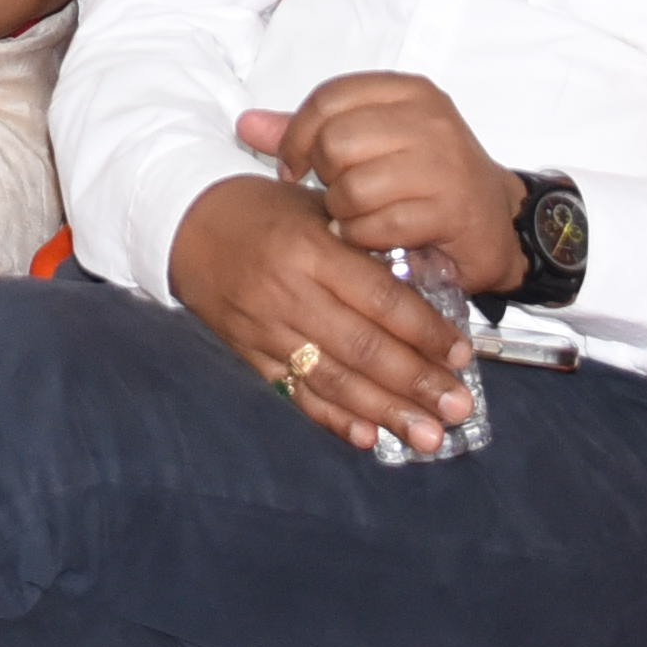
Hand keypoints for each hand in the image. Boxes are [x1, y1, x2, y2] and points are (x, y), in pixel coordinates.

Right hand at [166, 173, 478, 455]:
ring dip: (385, 412)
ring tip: (427, 436)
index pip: (380, 299)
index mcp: (310, 249)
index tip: (461, 354)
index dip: (425, 331)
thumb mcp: (315, 209)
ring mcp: (266, 329)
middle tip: (457, 409)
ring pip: (334, 379)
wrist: (185, 223)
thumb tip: (429, 284)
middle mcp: (289, 293)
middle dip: (416, 383)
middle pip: (363, 347)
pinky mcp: (249, 354)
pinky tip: (368, 437)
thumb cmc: (261, 210)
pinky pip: (296, 393)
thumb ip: (364, 245)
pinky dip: (334, 418)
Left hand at [251, 76, 524, 291]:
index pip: (328, 99)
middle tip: (339, 196)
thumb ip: (308, 131)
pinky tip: (373, 238)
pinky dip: (365, 237)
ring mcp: (443, 162)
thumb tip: (245, 124)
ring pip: (353, 187)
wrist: (495, 222)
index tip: (294, 168)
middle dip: (326, 178)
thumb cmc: (426, 179)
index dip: (297, 137)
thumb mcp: (371, 142)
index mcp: (406, 91)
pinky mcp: (450, 208)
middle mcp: (428, 119)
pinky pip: (379, 225)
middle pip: (336, 142)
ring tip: (359, 218)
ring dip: (345, 213)